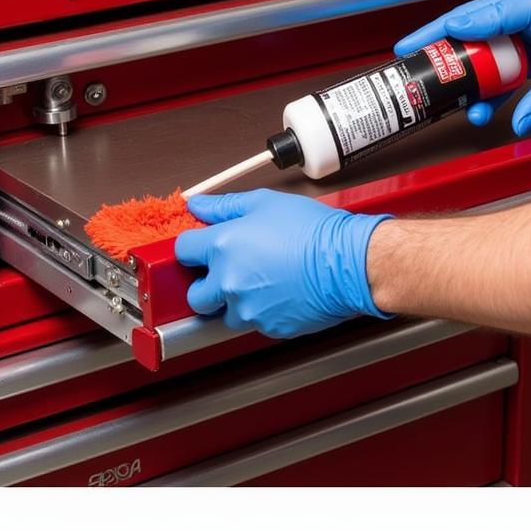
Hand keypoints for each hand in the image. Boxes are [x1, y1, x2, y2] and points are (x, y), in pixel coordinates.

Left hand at [175, 189, 392, 337]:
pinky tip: (281, 292)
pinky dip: (263, 311)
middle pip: (196, 296)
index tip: (201, 250)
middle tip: (228, 274)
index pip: (182, 251)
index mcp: (223, 246)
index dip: (192, 248)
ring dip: (236, 302)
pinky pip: (255, 323)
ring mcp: (248, 309)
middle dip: (207, 287)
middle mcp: (229, 281)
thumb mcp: (265, 203)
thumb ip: (224, 206)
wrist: (347, 262)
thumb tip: (198, 206)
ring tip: (262, 282)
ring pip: (226, 314)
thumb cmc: (313, 231)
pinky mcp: (268, 327)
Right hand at [394, 0, 530, 135]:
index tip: (417, 47)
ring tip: (450, 96)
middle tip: (416, 65)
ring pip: (484, 49)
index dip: (443, 32)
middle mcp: (525, 10)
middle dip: (442, 50)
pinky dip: (491, 82)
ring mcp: (528, 28)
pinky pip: (503, 63)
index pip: (476, 17)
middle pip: (470, 29)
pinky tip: (481, 104)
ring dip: (469, 73)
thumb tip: (522, 120)